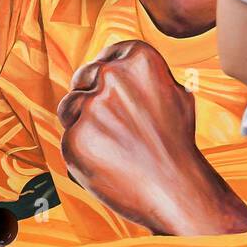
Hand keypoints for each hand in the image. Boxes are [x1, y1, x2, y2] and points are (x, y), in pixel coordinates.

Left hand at [57, 39, 246, 235]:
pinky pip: (69, 138)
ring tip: (114, 146)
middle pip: (83, 79)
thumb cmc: (177, 143)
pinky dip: (82, 151)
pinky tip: (109, 163)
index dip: (107, 77)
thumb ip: (145, 75)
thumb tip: (118, 64)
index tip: (115, 96)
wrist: (178, 190)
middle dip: (91, 97)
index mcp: (139, 58)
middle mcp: (112, 76)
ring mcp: (91, 107)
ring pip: (69, 106)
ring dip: (82, 123)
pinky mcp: (75, 138)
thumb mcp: (175, 95)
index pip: (107, 56)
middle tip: (115, 127)